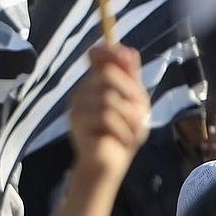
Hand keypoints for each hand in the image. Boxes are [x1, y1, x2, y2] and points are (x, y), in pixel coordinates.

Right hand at [68, 45, 149, 183]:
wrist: (110, 164)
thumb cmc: (123, 132)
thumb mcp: (135, 101)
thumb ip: (130, 77)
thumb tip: (127, 50)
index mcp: (95, 83)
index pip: (97, 55)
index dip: (111, 53)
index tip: (128, 62)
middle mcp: (82, 91)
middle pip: (108, 75)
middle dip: (131, 95)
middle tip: (139, 116)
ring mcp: (76, 107)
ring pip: (109, 99)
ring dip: (130, 118)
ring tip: (131, 132)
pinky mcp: (76, 124)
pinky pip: (106, 118)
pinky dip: (122, 131)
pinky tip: (122, 140)